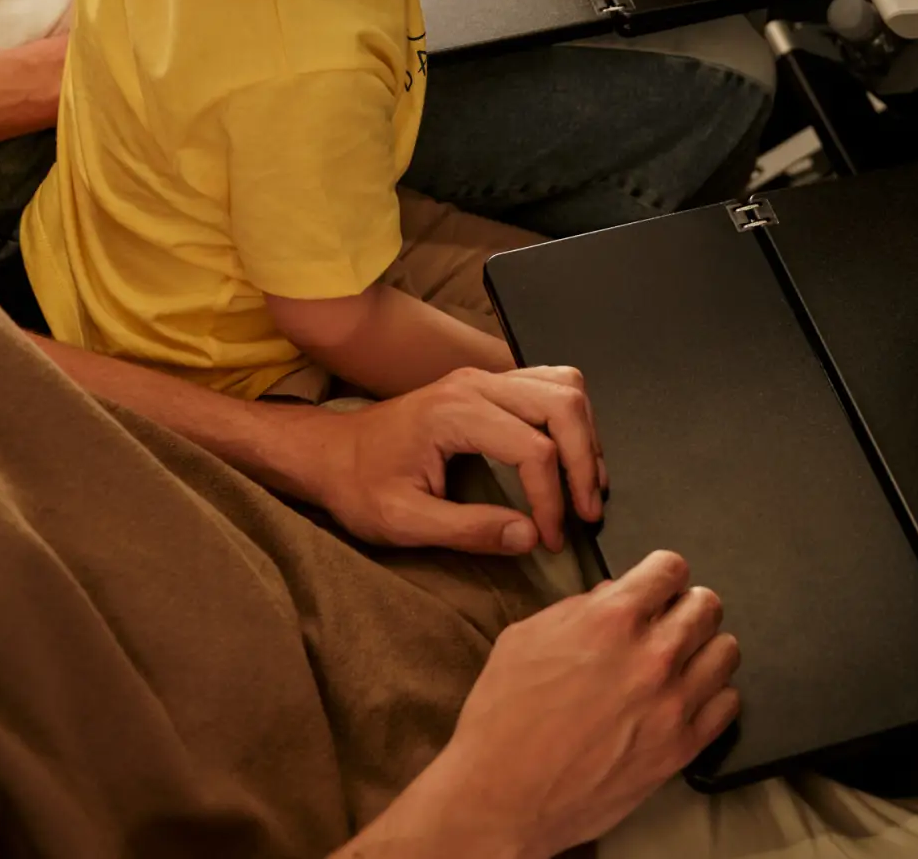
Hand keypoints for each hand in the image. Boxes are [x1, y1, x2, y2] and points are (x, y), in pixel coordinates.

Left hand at [316, 365, 606, 554]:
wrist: (331, 452)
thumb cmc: (359, 484)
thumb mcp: (403, 521)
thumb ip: (469, 530)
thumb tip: (529, 536)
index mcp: (454, 412)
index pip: (533, 449)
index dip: (552, 500)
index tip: (550, 539)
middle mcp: (475, 383)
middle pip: (562, 405)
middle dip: (584, 462)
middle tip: (586, 512)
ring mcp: (482, 378)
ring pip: (563, 386)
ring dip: (583, 435)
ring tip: (584, 487)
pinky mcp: (487, 384)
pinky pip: (548, 385)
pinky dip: (570, 420)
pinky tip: (567, 458)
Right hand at [410, 551, 740, 856]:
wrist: (503, 793)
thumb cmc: (505, 717)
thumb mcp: (528, 636)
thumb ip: (579, 608)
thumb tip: (612, 596)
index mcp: (611, 619)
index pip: (670, 568)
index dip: (664, 572)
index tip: (661, 582)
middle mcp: (651, 655)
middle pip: (707, 605)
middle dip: (688, 604)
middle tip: (673, 617)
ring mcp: (671, 704)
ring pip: (726, 651)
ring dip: (705, 647)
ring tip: (686, 656)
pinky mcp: (680, 749)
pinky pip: (728, 704)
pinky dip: (714, 694)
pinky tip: (691, 696)